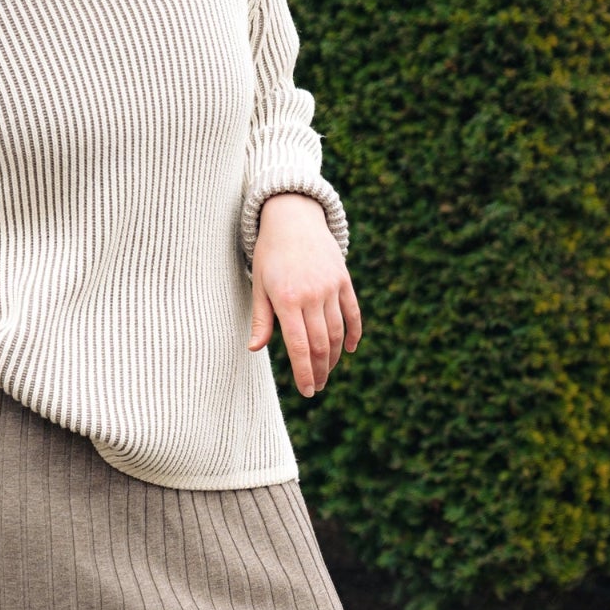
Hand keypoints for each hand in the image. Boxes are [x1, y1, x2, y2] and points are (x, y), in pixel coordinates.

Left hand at [247, 193, 360, 396]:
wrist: (293, 218)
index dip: (304, 373)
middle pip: (320, 344)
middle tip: (317, 386)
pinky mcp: (344, 280)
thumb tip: (255, 349)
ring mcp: (330, 287)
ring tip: (327, 371)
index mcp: (287, 300)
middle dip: (319, 370)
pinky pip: (353, 313)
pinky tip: (349, 349)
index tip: (307, 391)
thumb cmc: (270, 254)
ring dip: (334, 357)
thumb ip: (261, 319)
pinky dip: (354, 333)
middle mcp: (311, 295)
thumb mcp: (260, 285)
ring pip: (337, 332)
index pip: (298, 347)